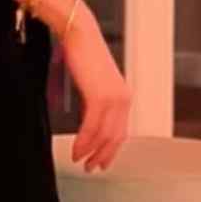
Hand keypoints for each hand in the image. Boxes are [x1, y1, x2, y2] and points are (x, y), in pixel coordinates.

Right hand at [62, 8, 130, 172]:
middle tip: (91, 168)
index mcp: (123, 95)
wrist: (79, 34)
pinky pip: (92, 127)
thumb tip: (88, 122)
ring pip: (104, 135)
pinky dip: (84, 141)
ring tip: (80, 161)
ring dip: (91, 151)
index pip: (121, 130)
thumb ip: (94, 102)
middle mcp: (123, 98)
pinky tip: (77, 150)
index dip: (111, 149)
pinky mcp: (100, 96)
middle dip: (103, 155)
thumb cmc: (83, 53)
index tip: (102, 161)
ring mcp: (113, 98)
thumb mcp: (92, 82)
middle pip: (115, 137)